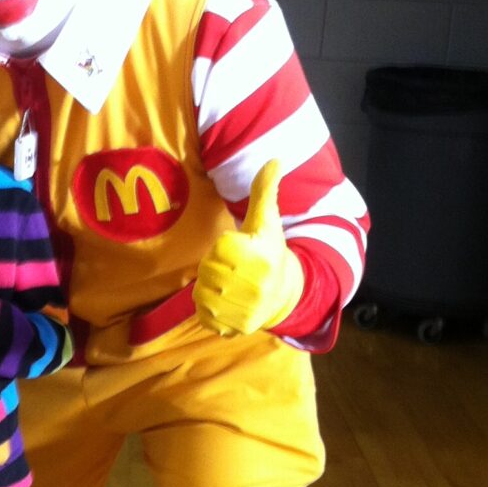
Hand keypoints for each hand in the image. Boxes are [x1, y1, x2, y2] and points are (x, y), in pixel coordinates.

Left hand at [193, 160, 304, 336]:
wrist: (285, 293)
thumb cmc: (270, 251)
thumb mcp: (267, 221)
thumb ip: (265, 190)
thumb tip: (275, 158)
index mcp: (257, 257)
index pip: (218, 249)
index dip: (225, 247)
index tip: (240, 250)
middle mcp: (251, 286)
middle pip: (207, 272)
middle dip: (215, 268)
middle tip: (234, 269)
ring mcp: (242, 310)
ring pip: (202, 294)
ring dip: (210, 289)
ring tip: (231, 285)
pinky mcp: (233, 328)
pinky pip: (204, 315)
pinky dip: (208, 309)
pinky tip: (227, 302)